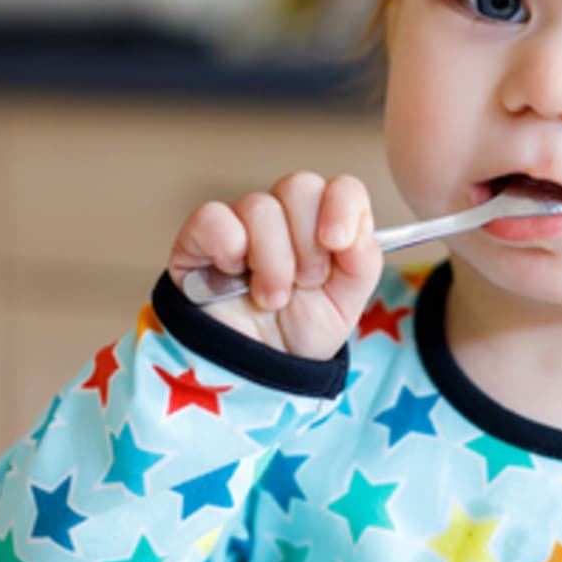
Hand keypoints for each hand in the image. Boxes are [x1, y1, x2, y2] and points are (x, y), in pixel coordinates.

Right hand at [168, 172, 382, 359]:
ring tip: (271, 298)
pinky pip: (213, 217)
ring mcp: (240, 224)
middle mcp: (283, 217)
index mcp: (323, 225)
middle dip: (307, 244)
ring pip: (260, 207)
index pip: (341, 187)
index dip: (343, 207)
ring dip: (272, 262)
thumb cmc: (299, 333)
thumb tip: (356, 234)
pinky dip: (227, 247)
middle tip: (304, 283)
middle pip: (299, 186)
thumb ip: (362, 264)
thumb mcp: (345, 305)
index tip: (337, 242)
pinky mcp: (198, 238)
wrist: (254, 374)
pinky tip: (232, 276)